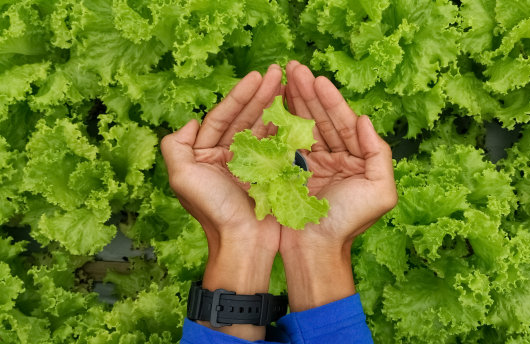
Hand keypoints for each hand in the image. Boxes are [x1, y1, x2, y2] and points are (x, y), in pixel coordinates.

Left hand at [160, 64, 282, 339]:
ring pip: (261, 128)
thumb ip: (175, 147)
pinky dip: (284, 127)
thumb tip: (190, 123)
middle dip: (260, 94)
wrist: (243, 242)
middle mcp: (226, 156)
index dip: (239, 95)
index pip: (223, 117)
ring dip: (273, 105)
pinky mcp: (269, 174)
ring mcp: (249, 165)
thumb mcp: (182, 178)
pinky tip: (293, 109)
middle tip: (277, 72)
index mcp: (205, 154)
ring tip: (287, 84)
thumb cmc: (213, 211)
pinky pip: (276, 145)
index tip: (257, 76)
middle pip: (244, 118)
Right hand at [280, 61, 396, 310]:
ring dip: (293, 101)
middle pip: (322, 118)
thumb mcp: (380, 191)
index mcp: (357, 160)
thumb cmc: (349, 223)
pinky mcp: (291, 172)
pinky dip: (279, 122)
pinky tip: (272, 104)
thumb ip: (379, 154)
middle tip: (293, 67)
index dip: (331, 99)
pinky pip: (286, 142)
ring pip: (302, 125)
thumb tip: (366, 120)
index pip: (345, 122)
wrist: (315, 250)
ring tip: (281, 77)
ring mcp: (313, 164)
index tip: (316, 78)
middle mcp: (336, 158)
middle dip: (308, 92)